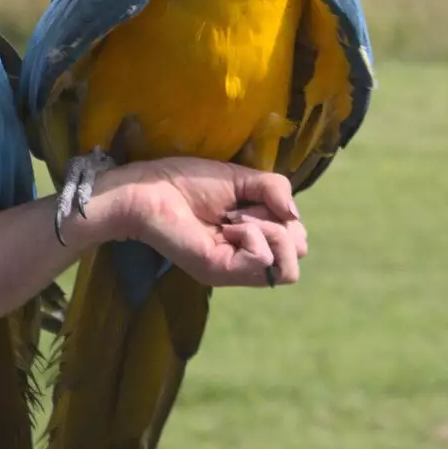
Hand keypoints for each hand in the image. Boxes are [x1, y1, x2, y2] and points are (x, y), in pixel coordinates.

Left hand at [99, 157, 308, 287]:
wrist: (148, 187)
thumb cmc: (187, 181)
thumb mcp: (242, 178)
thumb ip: (275, 190)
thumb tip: (294, 215)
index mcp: (253, 238)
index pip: (298, 240)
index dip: (285, 216)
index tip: (250, 201)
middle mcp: (246, 258)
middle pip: (299, 252)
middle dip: (280, 222)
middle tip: (241, 210)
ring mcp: (234, 268)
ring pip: (288, 267)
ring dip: (270, 231)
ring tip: (234, 219)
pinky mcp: (220, 269)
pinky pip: (262, 260)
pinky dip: (253, 236)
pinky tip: (227, 226)